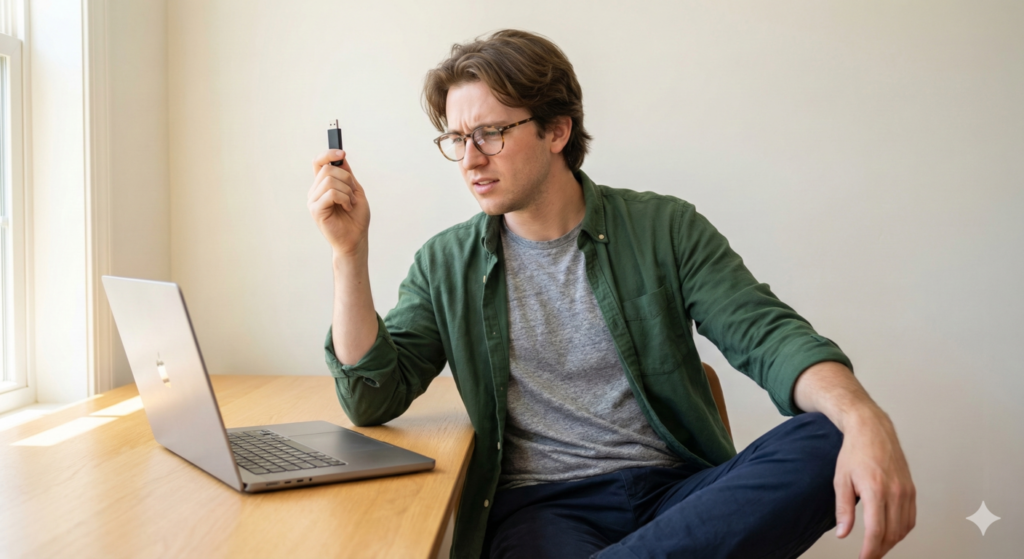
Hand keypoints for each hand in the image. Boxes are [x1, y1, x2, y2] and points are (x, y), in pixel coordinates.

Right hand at [308, 150, 370, 256]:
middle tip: (353, 194)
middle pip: (327, 170)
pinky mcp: (315, 210)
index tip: (342, 153)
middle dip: (347, 179)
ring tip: (350, 203)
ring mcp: (313, 200)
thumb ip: (347, 175)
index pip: (318, 162)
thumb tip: (340, 158)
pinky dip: (344, 199)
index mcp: (323, 185)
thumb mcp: (355, 191)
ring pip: (330, 181)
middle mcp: (315, 191)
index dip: (328, 154)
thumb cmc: (356, 218)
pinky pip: (331, 193)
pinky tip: (347, 208)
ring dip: (347, 191)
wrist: (355, 239)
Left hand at [834, 408, 915, 558]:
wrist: (872, 429)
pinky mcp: (911, 489)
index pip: (876, 530)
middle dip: (880, 550)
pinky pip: (910, 518)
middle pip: (892, 533)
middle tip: (868, 557)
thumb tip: (843, 534)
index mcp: (876, 489)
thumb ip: (843, 510)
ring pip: (904, 528)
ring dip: (891, 542)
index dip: (870, 550)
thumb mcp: (840, 480)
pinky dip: (901, 530)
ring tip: (876, 548)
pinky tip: (890, 534)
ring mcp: (907, 490)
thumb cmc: (854, 452)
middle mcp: (895, 491)